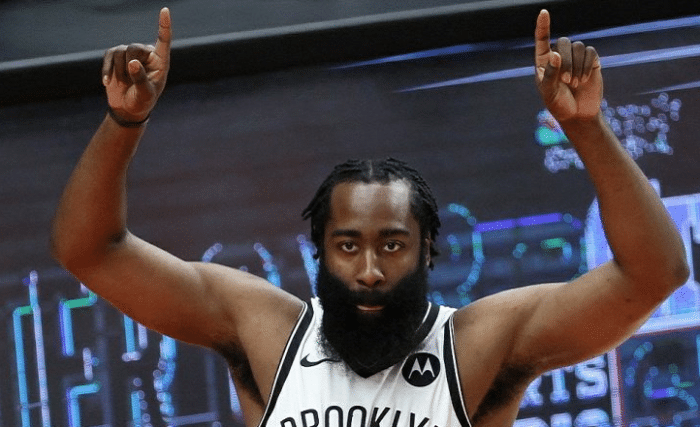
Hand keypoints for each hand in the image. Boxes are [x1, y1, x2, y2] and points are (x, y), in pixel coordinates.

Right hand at [102, 8, 171, 122]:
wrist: (127, 109)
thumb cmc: (142, 102)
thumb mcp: (145, 95)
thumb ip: (140, 79)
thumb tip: (132, 62)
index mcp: (161, 62)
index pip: (164, 41)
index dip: (164, 25)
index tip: (165, 10)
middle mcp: (147, 54)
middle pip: (133, 48)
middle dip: (128, 67)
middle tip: (129, 83)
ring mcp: (130, 53)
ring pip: (119, 51)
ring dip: (118, 71)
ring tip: (123, 84)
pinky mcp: (116, 56)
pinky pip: (108, 56)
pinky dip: (107, 70)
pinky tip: (106, 83)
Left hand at [534, 10, 601, 122]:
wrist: (578, 115)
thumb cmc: (558, 104)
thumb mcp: (549, 92)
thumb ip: (551, 74)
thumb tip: (555, 54)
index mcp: (544, 62)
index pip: (542, 40)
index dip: (543, 26)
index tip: (544, 12)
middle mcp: (560, 56)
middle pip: (563, 42)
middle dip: (566, 61)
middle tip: (566, 81)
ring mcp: (576, 58)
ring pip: (578, 46)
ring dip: (577, 65)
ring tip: (575, 83)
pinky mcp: (591, 62)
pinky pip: (590, 53)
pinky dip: (587, 66)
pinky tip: (584, 79)